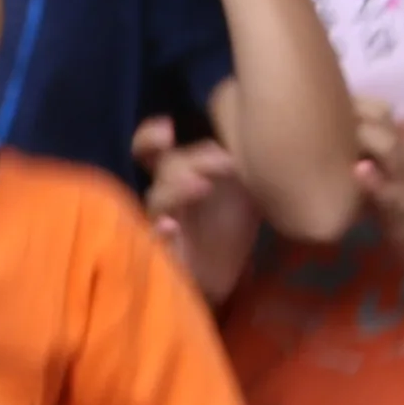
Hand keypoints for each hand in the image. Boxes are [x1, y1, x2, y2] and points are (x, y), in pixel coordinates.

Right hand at [130, 114, 260, 294]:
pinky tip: (171, 227)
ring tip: (202, 185)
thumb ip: (236, 162)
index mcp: (179, 175)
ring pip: (157, 200)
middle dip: (185, 160)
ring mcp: (164, 224)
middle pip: (163, 169)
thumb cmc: (227, 228)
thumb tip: (253, 135)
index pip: (150, 149)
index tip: (168, 128)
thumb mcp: (239, 189)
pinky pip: (155, 241)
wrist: (227, 276)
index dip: (150, 136)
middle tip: (221, 161)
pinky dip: (160, 232)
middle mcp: (168, 196)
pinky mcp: (166, 255)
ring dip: (177, 189)